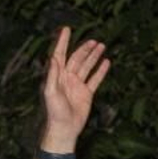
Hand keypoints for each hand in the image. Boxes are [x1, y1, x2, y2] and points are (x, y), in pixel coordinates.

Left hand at [39, 27, 109, 153]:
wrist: (65, 129)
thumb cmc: (55, 112)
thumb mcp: (51, 93)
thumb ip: (52, 75)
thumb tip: (54, 58)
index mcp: (57, 76)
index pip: (60, 55)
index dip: (63, 42)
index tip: (66, 29)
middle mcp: (67, 78)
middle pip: (77, 59)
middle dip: (84, 49)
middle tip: (93, 40)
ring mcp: (77, 85)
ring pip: (87, 66)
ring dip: (93, 56)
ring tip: (102, 45)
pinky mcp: (86, 93)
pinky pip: (95, 79)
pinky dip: (100, 71)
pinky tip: (106, 62)